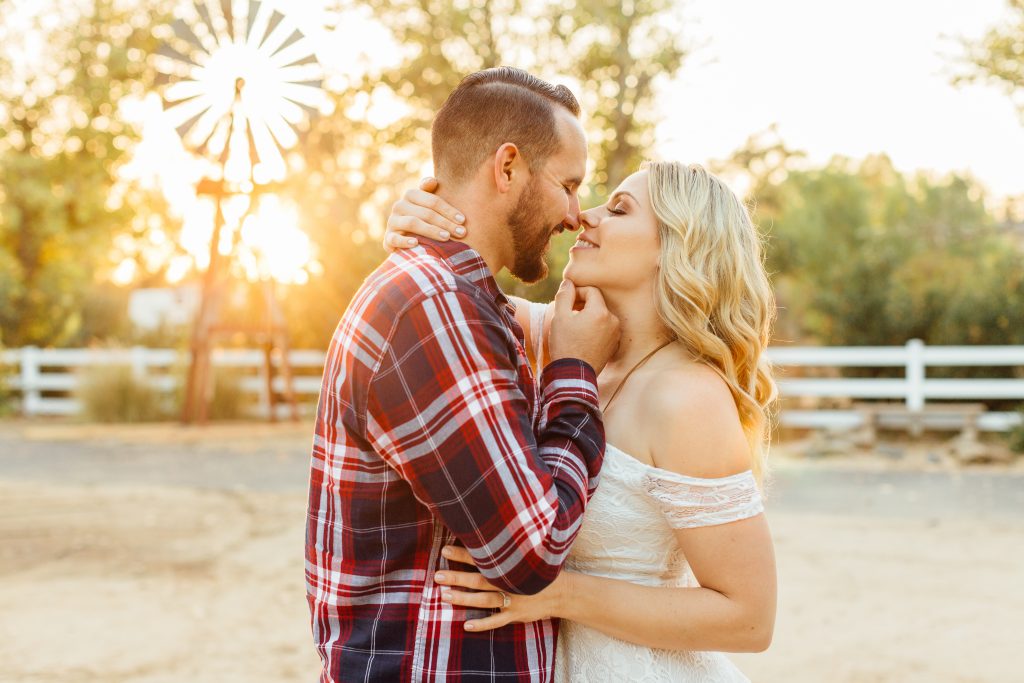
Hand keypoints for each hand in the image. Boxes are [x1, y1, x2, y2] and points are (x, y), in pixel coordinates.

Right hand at [383, 177, 466, 250]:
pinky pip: (394, 239)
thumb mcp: (429, 205)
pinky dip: (404, 241)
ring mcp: (392, 222)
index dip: (449, 210)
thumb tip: (433, 181)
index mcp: (410, 195)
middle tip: (461, 232)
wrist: (405, 238)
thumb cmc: (424, 219)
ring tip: (447, 237)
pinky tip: (416, 243)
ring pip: (412, 223)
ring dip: (431, 230)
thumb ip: (432, 193)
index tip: (463, 220)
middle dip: (445, 223)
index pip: (432, 201)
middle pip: (426, 213)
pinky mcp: (388, 239)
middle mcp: (399, 206)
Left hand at [435, 545, 561, 631]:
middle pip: (479, 580)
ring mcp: (512, 600)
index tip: (445, 550)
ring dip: (464, 599)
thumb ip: (511, 548)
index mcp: (510, 566)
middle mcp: (509, 583)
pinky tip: (466, 625)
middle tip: (437, 576)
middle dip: (457, 577)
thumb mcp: (529, 554)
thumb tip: (493, 529)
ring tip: (444, 596)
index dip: (463, 554)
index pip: (483, 558)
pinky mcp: (515, 615)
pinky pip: (496, 621)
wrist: (563, 591)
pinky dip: (482, 624)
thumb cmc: (541, 569)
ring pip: (484, 600)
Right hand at [548, 279, 619, 372]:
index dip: (577, 292)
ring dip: (589, 317)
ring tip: (575, 328)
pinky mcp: (614, 345)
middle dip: (583, 305)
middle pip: (598, 303)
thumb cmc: (565, 344)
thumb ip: (565, 295)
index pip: (591, 290)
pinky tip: (582, 338)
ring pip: (601, 316)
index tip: (567, 302)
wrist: (573, 374)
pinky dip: (595, 329)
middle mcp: (613, 320)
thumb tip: (569, 282)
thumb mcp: (560, 316)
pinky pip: (604, 330)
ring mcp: (615, 334)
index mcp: (600, 311)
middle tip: (568, 315)